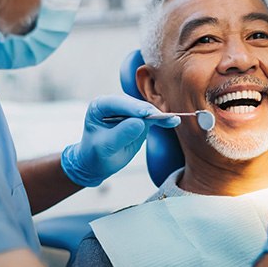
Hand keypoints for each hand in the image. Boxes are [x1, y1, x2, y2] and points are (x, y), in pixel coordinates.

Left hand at [61, 95, 179, 186]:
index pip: (118, 103)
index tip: (147, 114)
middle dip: (149, 111)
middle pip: (134, 104)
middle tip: (165, 118)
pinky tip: (172, 121)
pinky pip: (151, 117)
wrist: (97, 163)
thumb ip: (121, 134)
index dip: (133, 108)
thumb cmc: (95, 155)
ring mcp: (127, 110)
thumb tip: (140, 122)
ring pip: (145, 109)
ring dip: (158, 115)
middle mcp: (114, 104)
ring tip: (172, 120)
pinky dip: (161, 120)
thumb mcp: (105, 147)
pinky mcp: (138, 118)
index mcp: (100, 106)